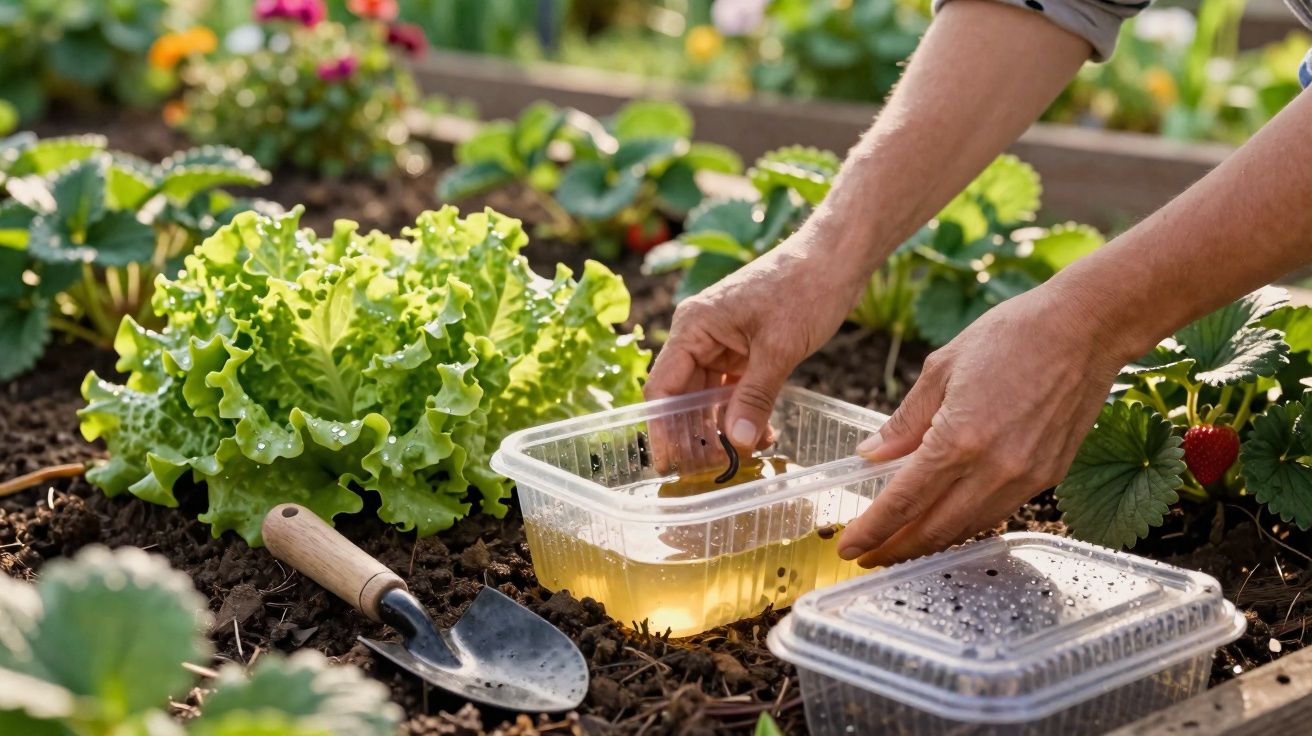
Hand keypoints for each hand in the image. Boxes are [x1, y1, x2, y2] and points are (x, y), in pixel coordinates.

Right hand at [645, 237, 866, 448]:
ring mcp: (722, 341)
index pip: (663, 387)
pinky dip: (743, 413)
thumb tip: (736, 443)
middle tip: (708, 472)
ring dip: (721, 428)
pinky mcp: (745, 348)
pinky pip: (734, 388)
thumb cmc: (805, 288)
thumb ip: (754, 398)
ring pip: (709, 396)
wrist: (837, 258)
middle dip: (694, 435)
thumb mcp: (779, 349)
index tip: (669, 464)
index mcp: (693, 326)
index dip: (662, 429)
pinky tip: (759, 438)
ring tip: (735, 461)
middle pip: (683, 395)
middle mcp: (700, 334)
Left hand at [837, 282, 1130, 566]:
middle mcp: (994, 468)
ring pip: (967, 528)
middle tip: (868, 557)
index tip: (849, 546)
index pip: (903, 502)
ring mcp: (1025, 477)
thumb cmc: (1012, 335)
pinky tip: (946, 519)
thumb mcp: (941, 368)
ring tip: (900, 544)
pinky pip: (997, 513)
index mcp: (959, 439)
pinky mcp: (1048, 476)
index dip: (872, 531)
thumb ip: (904, 421)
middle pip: (933, 529)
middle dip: (894, 549)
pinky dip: (965, 524)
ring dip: (930, 543)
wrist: (1086, 328)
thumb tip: (870, 455)